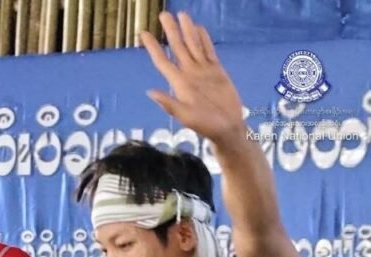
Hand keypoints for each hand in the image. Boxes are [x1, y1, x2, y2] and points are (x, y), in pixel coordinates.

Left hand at [141, 12, 245, 147]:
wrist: (228, 128)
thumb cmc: (206, 126)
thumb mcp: (186, 116)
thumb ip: (169, 104)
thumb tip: (150, 92)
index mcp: (178, 83)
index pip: (162, 60)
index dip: (153, 47)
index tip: (142, 33)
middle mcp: (188, 73)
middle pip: (177, 47)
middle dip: (171, 31)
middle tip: (163, 14)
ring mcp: (202, 71)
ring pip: (193, 45)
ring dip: (187, 30)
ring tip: (182, 14)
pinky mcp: (216, 71)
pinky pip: (209, 51)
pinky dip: (204, 39)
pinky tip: (199, 29)